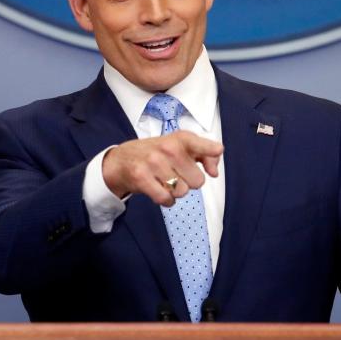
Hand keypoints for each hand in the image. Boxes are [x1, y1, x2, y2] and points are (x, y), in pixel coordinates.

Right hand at [102, 131, 223, 206]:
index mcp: (180, 139)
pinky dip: (166, 200)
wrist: (122, 160)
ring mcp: (153, 162)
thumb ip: (204, 155)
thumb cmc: (156, 154)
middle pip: (198, 181)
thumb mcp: (180, 147)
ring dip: (176, 192)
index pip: (199, 143)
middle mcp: (168, 148)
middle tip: (176, 175)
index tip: (218, 150)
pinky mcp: (142, 178)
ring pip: (182, 192)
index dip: (210, 149)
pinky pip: (166, 199)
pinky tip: (160, 190)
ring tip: (166, 181)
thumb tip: (214, 172)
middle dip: (189, 182)